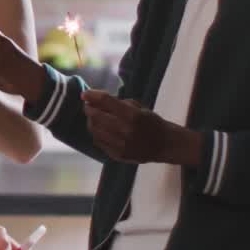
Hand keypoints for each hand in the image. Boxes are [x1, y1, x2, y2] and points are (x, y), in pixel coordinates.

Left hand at [82, 90, 201, 164]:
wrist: (165, 145)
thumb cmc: (151, 122)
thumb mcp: (139, 107)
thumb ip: (117, 103)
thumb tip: (94, 99)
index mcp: (133, 115)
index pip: (106, 101)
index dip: (92, 95)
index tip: (85, 94)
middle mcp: (125, 130)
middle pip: (96, 115)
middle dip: (89, 108)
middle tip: (88, 105)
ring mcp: (120, 145)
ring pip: (94, 129)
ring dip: (91, 121)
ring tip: (93, 117)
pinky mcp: (117, 155)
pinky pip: (98, 141)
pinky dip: (96, 133)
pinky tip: (100, 129)